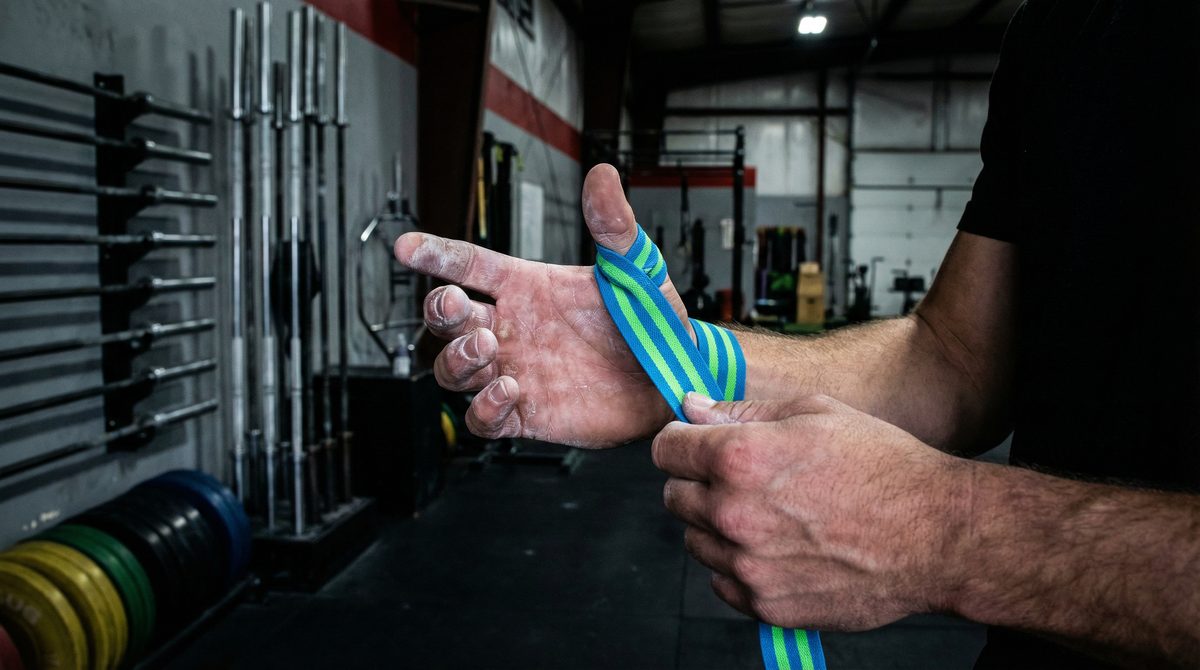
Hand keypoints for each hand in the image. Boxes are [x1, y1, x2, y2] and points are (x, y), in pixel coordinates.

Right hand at [394, 164, 688, 447]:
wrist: (674, 377)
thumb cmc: (651, 321)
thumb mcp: (634, 268)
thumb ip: (613, 224)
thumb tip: (603, 175)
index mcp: (527, 288)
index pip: (469, 265)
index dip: (436, 254)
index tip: (407, 247)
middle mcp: (513, 329)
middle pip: (448, 320)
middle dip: (439, 312)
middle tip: (456, 307)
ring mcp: (516, 372)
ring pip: (454, 370)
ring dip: (457, 359)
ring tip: (486, 347)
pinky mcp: (527, 415)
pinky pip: (484, 419)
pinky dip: (484, 407)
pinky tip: (507, 390)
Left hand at [653, 392, 971, 630]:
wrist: (935, 534)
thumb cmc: (882, 466)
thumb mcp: (813, 411)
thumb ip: (740, 411)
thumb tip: (691, 408)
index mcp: (739, 458)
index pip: (665, 449)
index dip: (681, 442)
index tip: (695, 445)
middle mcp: (733, 513)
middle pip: (673, 497)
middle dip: (698, 484)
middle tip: (744, 481)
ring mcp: (748, 564)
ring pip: (696, 541)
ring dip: (718, 527)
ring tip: (772, 515)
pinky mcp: (766, 604)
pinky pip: (722, 583)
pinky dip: (740, 567)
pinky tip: (779, 548)